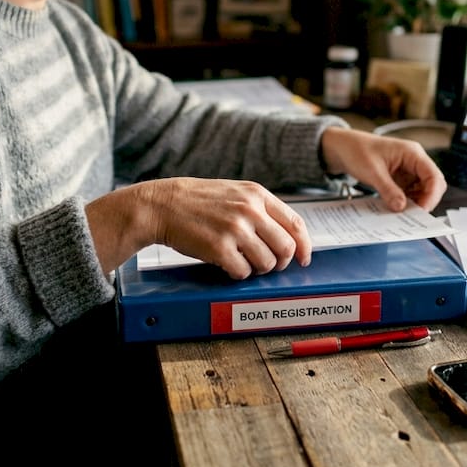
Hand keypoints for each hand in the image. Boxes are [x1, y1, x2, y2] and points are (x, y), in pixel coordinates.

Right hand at [85, 177, 310, 279]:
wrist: (162, 205)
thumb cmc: (197, 201)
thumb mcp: (234, 192)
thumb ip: (260, 208)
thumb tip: (286, 234)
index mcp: (257, 195)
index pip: (295, 224)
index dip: (304, 246)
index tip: (304, 259)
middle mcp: (250, 210)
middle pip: (286, 247)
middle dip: (280, 262)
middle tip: (268, 265)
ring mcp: (235, 229)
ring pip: (267, 262)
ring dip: (258, 269)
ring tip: (244, 263)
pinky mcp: (219, 248)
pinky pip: (243, 272)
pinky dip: (238, 273)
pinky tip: (227, 264)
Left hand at [319, 127, 446, 211]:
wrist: (343, 147)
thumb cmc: (357, 150)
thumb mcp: (372, 171)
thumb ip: (388, 190)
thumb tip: (401, 207)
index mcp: (412, 153)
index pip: (433, 175)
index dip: (432, 195)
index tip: (422, 210)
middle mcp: (414, 161)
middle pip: (433, 185)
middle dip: (426, 200)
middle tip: (414, 216)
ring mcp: (409, 171)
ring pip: (423, 191)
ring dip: (416, 204)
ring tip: (403, 214)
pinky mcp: (401, 179)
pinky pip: (410, 194)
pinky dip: (407, 203)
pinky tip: (398, 209)